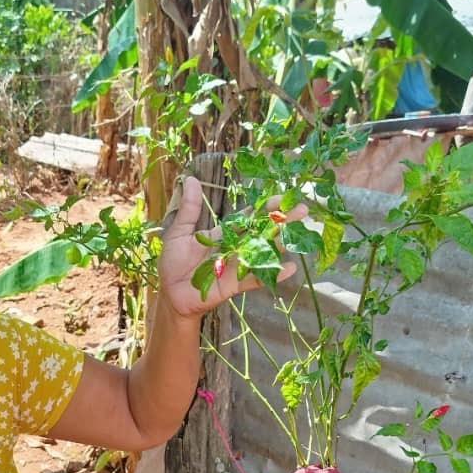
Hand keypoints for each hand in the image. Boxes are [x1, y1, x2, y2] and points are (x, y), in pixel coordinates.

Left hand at [158, 176, 308, 317]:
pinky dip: (273, 274)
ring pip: (262, 252)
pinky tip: (290, 268)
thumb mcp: (179, 231)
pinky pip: (256, 278)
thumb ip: (190, 209)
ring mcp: (237, 266)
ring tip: (299, 234)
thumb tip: (191, 179)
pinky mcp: (235, 283)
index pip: (248, 218)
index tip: (281, 197)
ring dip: (281, 243)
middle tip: (302, 210)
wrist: (169, 292)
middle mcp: (234, 248)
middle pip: (261, 232)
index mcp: (223, 234)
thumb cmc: (173, 262)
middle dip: (281, 221)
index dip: (264, 208)